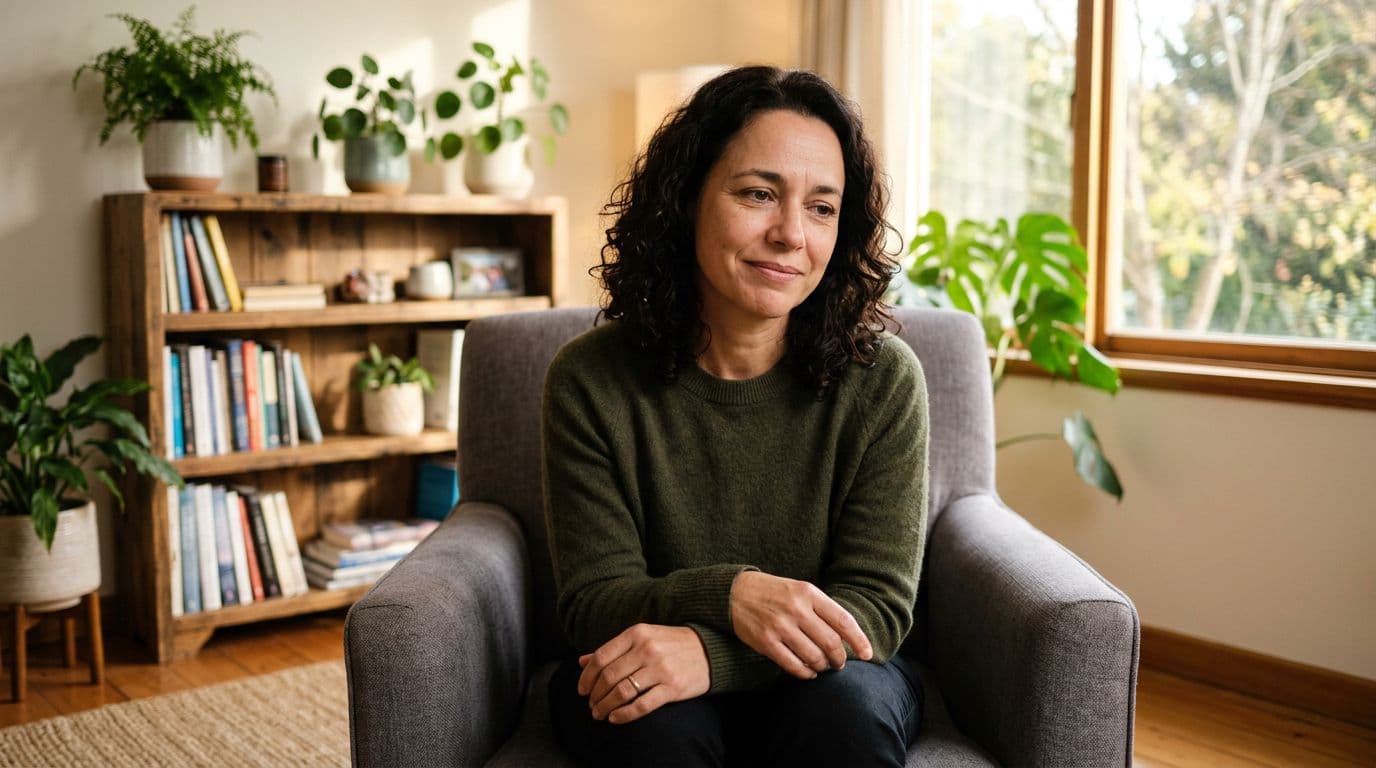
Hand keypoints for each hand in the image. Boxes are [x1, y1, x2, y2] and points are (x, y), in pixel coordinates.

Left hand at [578, 623, 709, 724]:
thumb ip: (613, 649)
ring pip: (622, 692)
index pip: (601, 657)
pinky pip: (641, 705)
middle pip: (609, 677)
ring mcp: (660, 668)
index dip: (586, 677)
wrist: (710, 650)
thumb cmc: (672, 644)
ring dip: (605, 706)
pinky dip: (624, 714)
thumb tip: (582, 661)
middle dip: (595, 695)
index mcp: (637, 634)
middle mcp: (647, 649)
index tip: (582, 690)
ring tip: (600, 714)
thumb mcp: (643, 638)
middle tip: (591, 706)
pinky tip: (615, 718)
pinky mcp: (672, 687)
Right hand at [729, 571, 871, 678]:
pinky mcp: (766, 642)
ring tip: (822, 667)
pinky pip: (793, 665)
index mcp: (808, 593)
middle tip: (839, 663)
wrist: (734, 592)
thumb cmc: (774, 593)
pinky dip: (806, 673)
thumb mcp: (800, 590)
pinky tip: (808, 673)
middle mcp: (796, 609)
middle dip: (840, 658)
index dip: (859, 641)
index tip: (868, 654)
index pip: (843, 621)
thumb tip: (847, 636)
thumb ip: (822, 609)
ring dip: (823, 667)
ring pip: (814, 657)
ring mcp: (780, 626)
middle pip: (831, 643)